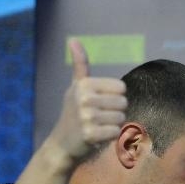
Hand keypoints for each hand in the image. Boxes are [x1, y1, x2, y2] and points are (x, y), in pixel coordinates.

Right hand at [45, 39, 127, 165]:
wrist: (62, 144)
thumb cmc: (73, 113)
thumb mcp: (75, 87)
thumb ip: (79, 65)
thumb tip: (73, 40)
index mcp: (84, 84)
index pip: (121, 87)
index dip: (115, 97)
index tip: (100, 103)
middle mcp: (84, 98)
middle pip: (123, 103)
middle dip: (115, 112)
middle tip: (99, 118)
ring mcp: (86, 117)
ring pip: (121, 118)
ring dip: (113, 125)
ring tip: (98, 126)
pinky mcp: (90, 134)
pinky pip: (116, 132)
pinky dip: (110, 136)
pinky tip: (97, 136)